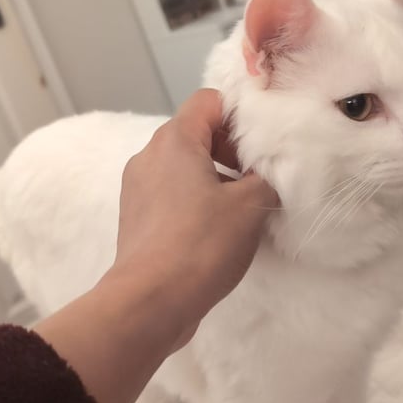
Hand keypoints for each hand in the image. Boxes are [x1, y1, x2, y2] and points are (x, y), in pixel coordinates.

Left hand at [36, 90, 277, 402]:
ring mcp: (137, 188)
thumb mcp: (251, 206)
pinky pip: (170, 195)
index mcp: (174, 140)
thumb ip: (266, 178)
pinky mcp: (136, 218)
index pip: (209, 101)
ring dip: (214, 179)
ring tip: (241, 210)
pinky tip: (216, 232)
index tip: (262, 147)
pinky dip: (194, 202)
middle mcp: (149, 156)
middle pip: (195, 133)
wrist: (150, 301)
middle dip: (230, 151)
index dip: (240, 116)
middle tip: (257, 179)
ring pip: (183, 167)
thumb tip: (266, 176)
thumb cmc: (201, 244)